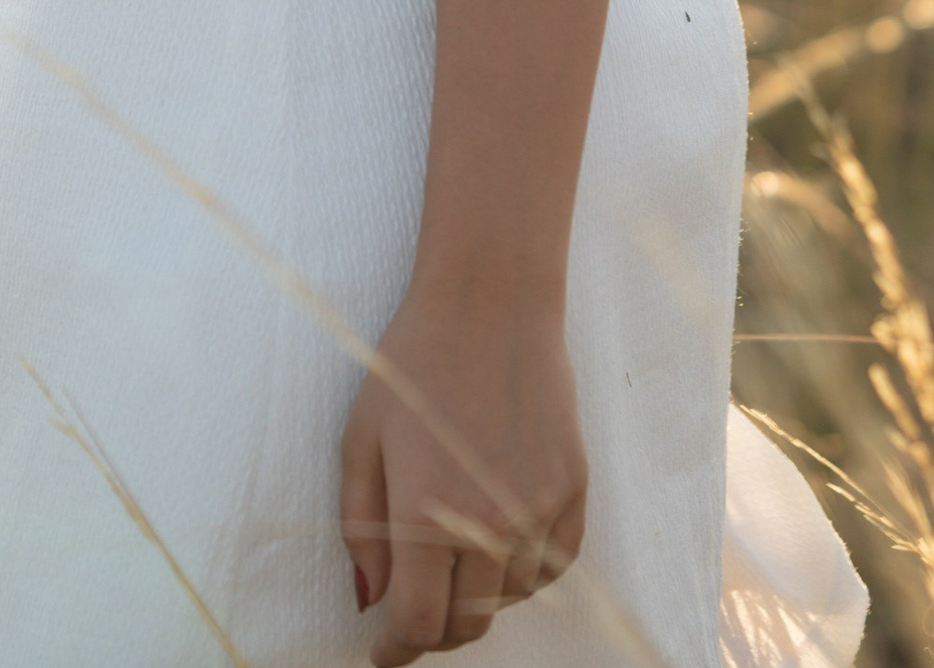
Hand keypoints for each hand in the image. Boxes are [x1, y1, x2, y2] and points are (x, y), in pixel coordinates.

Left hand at [337, 282, 585, 661]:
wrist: (490, 301)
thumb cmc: (413, 362)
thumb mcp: (361, 438)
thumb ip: (361, 528)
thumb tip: (370, 601)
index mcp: (427, 513)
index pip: (418, 624)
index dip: (397, 651)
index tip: (383, 653)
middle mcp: (489, 520)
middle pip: (467, 621)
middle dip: (435, 630)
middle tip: (415, 611)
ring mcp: (538, 506)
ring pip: (511, 596)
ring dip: (479, 595)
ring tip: (455, 560)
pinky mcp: (573, 487)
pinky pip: (555, 563)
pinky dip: (526, 572)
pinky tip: (502, 546)